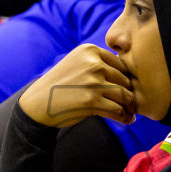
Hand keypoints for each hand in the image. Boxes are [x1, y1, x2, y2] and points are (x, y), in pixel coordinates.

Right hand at [17, 44, 136, 127]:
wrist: (38, 103)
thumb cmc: (61, 85)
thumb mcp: (78, 63)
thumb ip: (100, 64)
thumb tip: (131, 76)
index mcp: (90, 51)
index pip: (122, 64)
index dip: (126, 79)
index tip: (126, 91)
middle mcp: (93, 63)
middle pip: (126, 80)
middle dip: (130, 94)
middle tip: (131, 105)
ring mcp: (93, 82)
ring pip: (126, 95)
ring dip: (130, 107)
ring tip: (130, 113)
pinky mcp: (92, 101)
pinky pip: (118, 110)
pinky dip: (125, 117)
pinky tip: (126, 120)